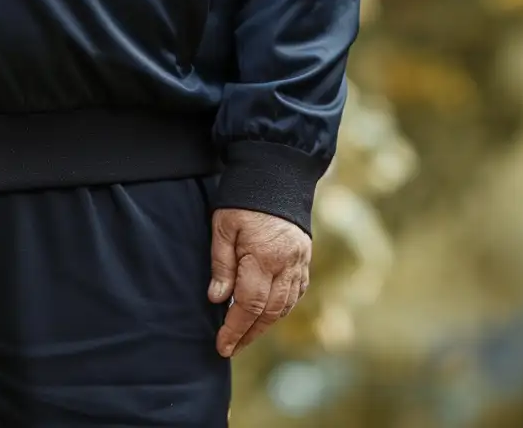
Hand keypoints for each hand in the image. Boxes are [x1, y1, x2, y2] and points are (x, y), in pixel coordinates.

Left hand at [207, 208, 312, 357]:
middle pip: (269, 311)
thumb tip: (217, 299)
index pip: (249, 305)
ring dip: (265, 324)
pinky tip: (268, 314)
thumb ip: (221, 264)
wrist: (278, 173)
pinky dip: (282, 307)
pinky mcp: (305, 257)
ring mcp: (300, 261)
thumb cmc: (244, 200)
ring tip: (246, 336)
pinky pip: (296, 292)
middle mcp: (287, 263)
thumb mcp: (223, 227)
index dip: (235, 329)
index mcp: (264, 256)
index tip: (222, 345)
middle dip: (249, 333)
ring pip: (285, 305)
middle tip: (231, 348)